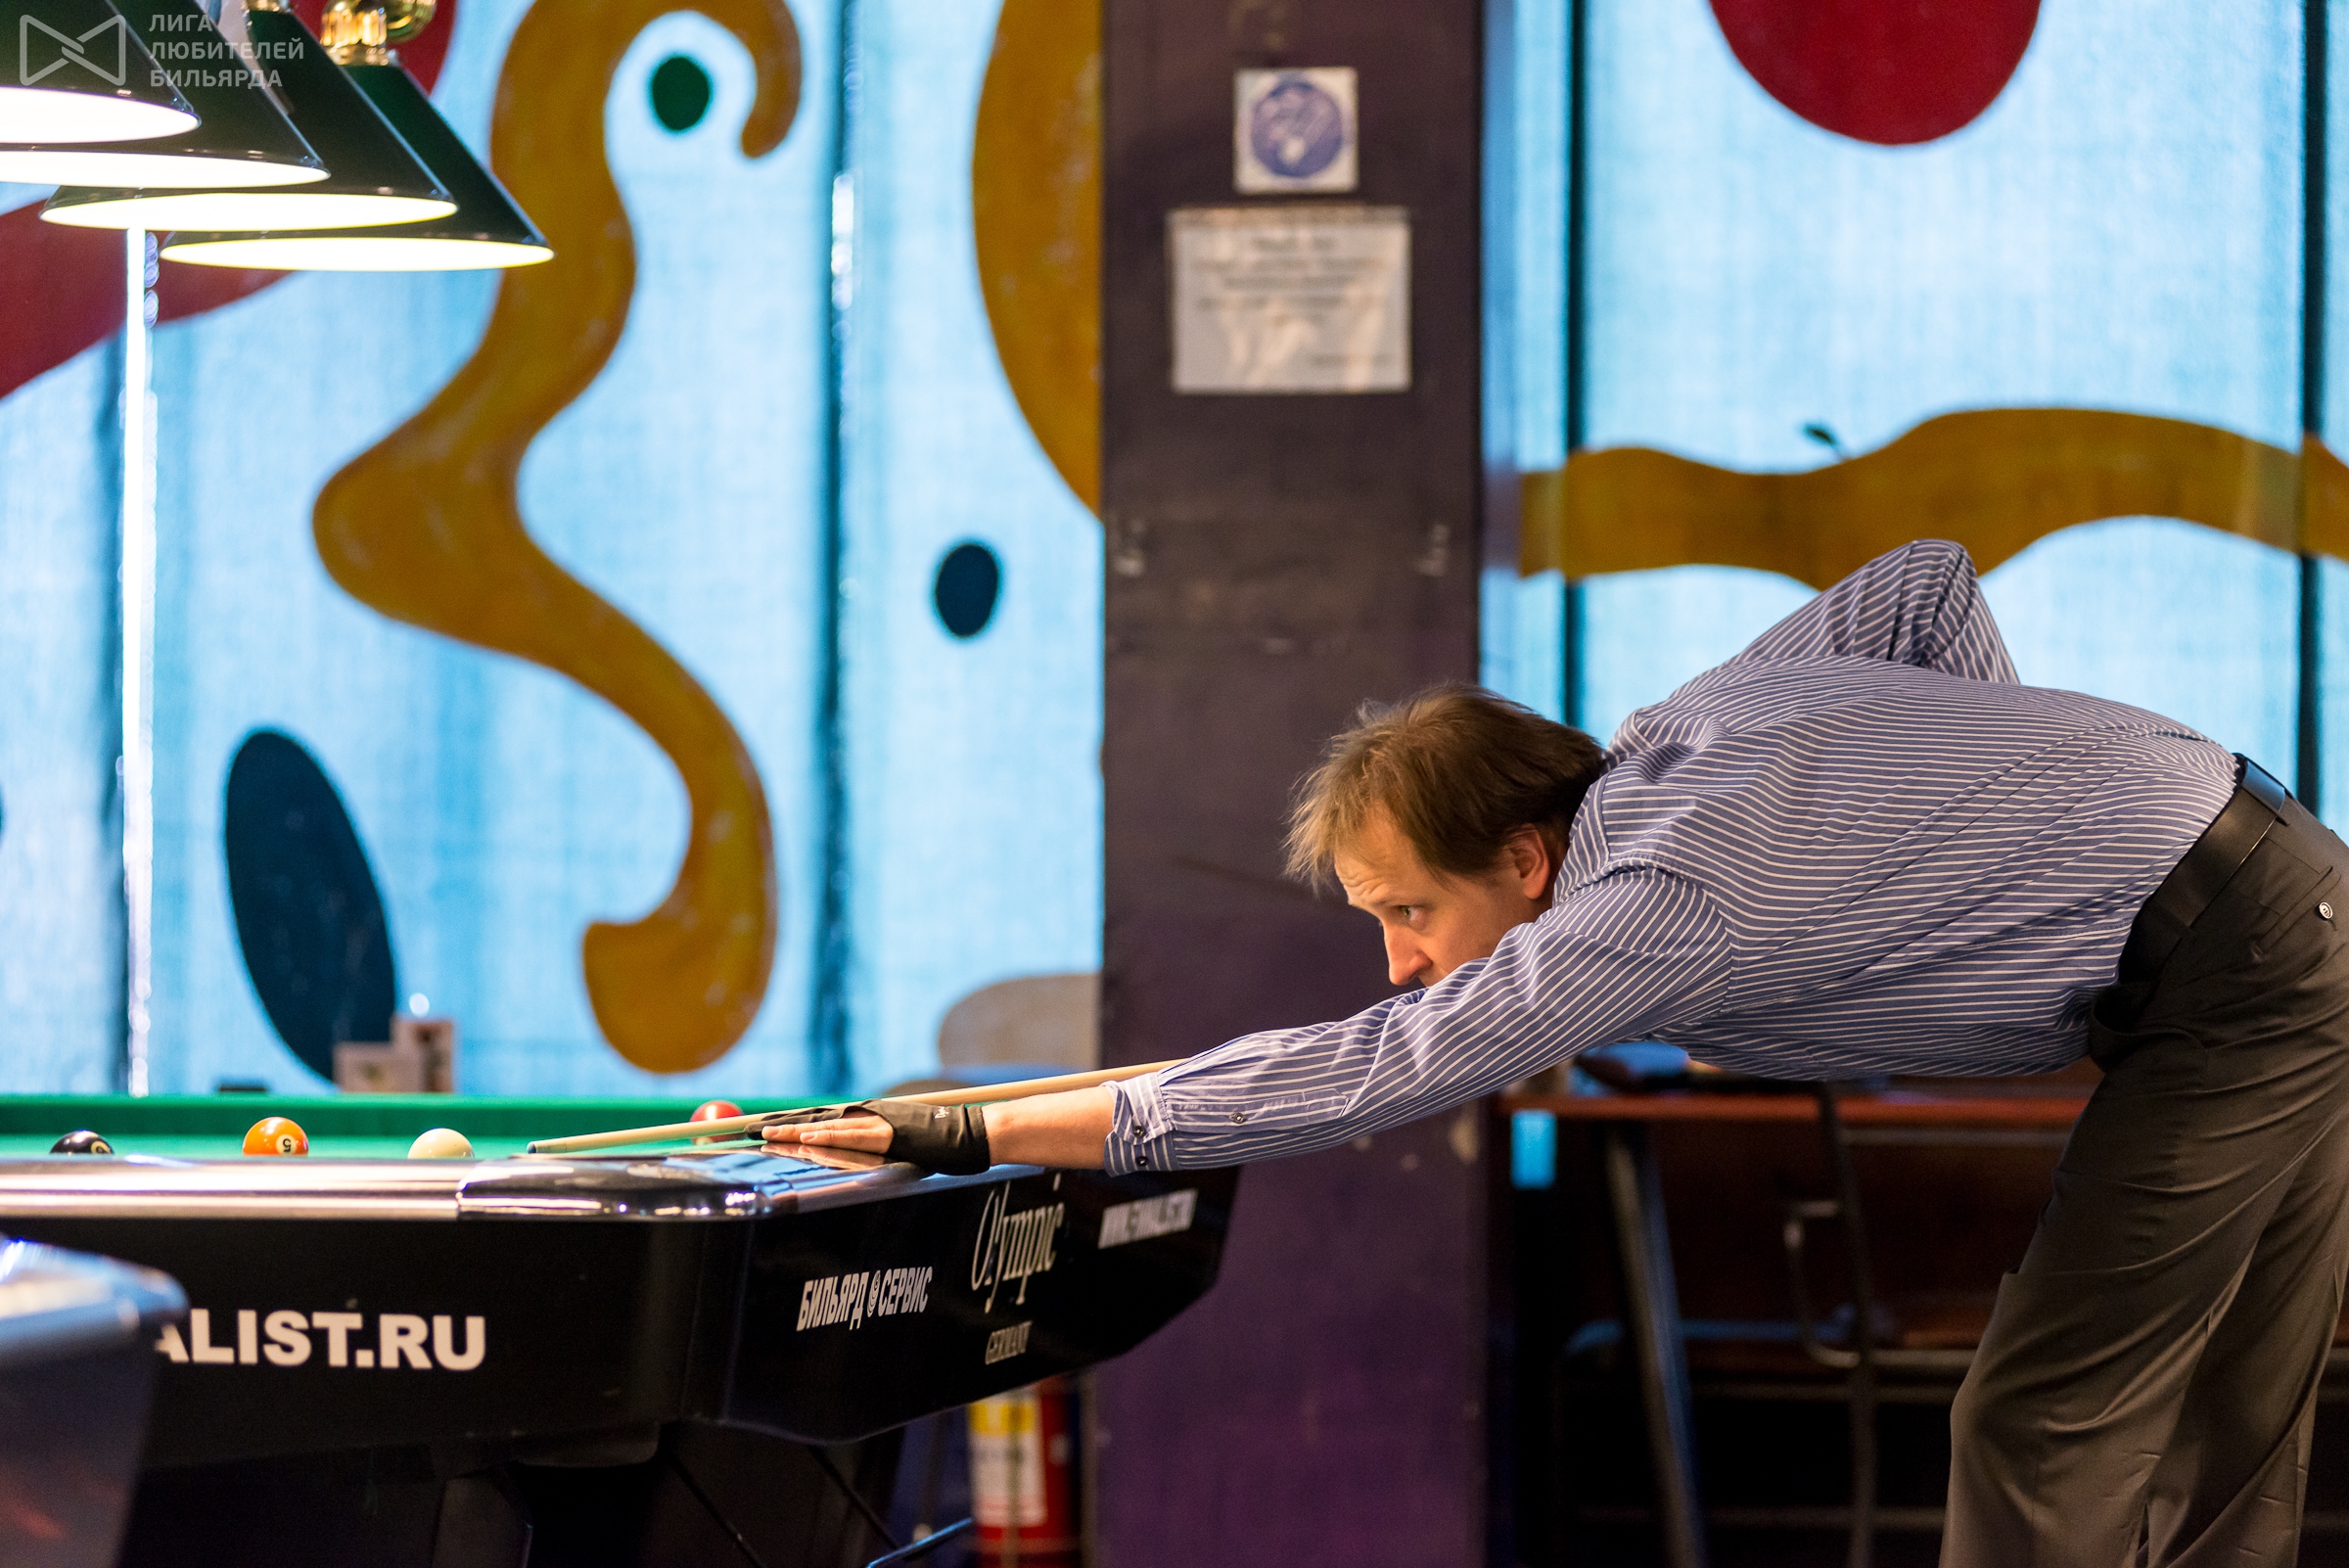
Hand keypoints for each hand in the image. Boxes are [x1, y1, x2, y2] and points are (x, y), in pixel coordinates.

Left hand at [763, 1100, 992, 1173]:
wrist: (969, 1134)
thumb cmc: (937, 1142)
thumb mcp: (898, 1143)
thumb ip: (872, 1145)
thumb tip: (847, 1153)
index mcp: (867, 1120)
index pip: (821, 1122)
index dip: (791, 1124)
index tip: (763, 1129)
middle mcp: (868, 1117)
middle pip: (817, 1120)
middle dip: (783, 1126)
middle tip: (752, 1130)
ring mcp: (878, 1124)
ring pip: (829, 1127)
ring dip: (797, 1131)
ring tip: (769, 1134)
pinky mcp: (889, 1134)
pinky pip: (853, 1137)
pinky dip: (829, 1136)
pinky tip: (809, 1138)